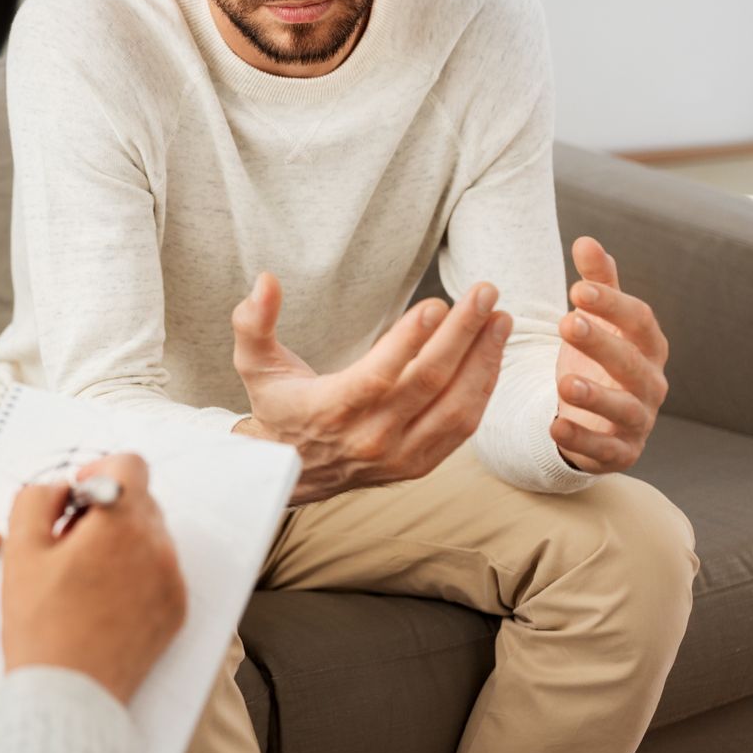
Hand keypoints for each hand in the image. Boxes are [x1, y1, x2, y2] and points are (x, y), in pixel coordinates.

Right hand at [0, 453, 186, 705]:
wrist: (69, 695)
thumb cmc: (41, 624)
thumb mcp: (21, 549)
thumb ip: (37, 498)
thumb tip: (61, 489)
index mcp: (121, 523)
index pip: (130, 464)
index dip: (98, 470)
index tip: (76, 497)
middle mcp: (157, 546)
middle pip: (140, 501)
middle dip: (106, 510)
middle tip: (68, 543)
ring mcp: (172, 581)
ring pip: (150, 536)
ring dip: (120, 542)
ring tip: (83, 577)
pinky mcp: (176, 611)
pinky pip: (159, 572)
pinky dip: (134, 574)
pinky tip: (101, 602)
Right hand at [231, 272, 511, 503]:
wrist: (292, 472)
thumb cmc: (278, 408)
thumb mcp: (255, 365)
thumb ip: (253, 322)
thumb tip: (266, 280)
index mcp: (330, 410)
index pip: (378, 377)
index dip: (408, 341)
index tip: (436, 304)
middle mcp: (370, 438)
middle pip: (428, 384)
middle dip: (463, 335)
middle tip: (484, 293)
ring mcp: (400, 456)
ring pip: (455, 408)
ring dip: (484, 361)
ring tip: (499, 319)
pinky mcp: (420, 464)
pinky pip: (462, 427)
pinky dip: (482, 390)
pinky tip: (491, 355)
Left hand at [550, 236, 669, 473]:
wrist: (596, 416)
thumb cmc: (598, 359)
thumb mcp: (597, 321)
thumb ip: (596, 285)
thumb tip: (586, 241)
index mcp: (647, 346)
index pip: (639, 321)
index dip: (612, 305)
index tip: (575, 289)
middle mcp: (650, 383)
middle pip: (634, 363)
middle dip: (603, 344)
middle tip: (567, 324)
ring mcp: (638, 420)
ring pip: (626, 410)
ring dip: (597, 397)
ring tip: (563, 382)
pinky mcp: (620, 452)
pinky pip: (605, 449)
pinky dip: (582, 439)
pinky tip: (554, 425)